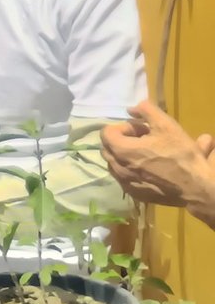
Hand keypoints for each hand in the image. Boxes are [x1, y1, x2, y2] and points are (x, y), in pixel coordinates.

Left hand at [103, 101, 214, 215]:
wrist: (196, 187)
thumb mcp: (166, 124)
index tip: (141, 130)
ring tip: (147, 153)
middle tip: (145, 140)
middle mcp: (118, 168)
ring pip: (114, 163)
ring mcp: (125, 183)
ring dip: (125, 155)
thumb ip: (145, 110)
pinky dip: (130, 170)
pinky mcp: (134, 194)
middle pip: (108, 147)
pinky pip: (123, 178)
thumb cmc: (180, 155)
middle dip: (123, 140)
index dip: (124, 127)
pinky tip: (149, 168)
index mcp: (122, 150)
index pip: (106, 132)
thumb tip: (130, 110)